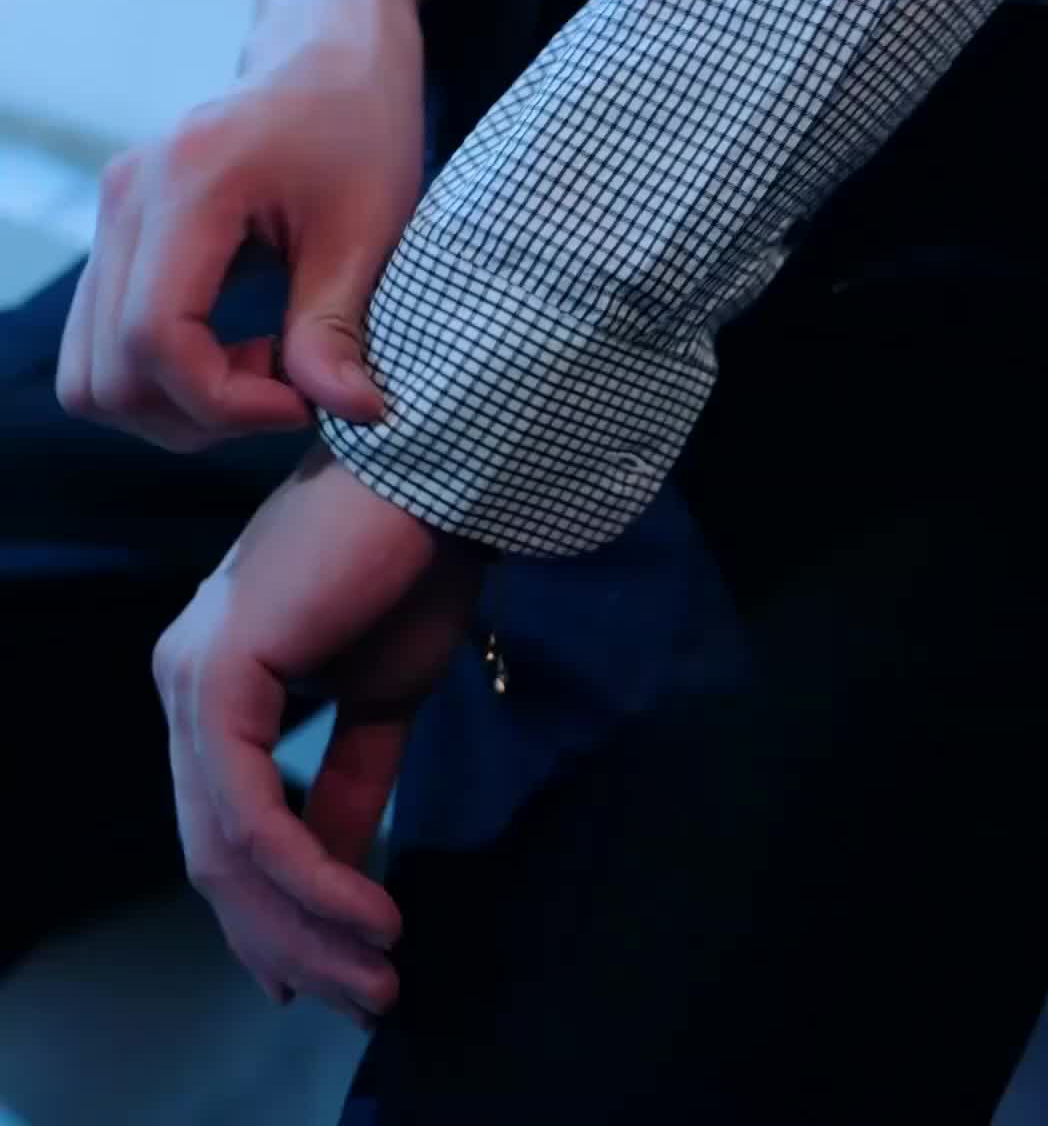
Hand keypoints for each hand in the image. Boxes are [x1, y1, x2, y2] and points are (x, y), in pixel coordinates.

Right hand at [56, 0, 424, 449]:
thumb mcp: (368, 228)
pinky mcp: (117, 238)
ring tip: (265, 370)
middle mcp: (126, 199)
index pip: (154, 338)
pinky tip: (240, 351)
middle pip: (110, 372)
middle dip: (201, 411)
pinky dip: (166, 378)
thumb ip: (337, 327)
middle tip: (290, 386)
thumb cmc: (361, 126)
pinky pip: (104, 345)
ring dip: (177, 404)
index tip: (304, 401)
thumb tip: (347, 415)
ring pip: (92, 374)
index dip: (224, 399)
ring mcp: (110, 218)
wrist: (328, 59)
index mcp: (186, 185)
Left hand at [153, 445, 484, 1021]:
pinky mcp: (220, 672)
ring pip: (225, 845)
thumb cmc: (411, 565)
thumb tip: (332, 873)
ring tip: (378, 968)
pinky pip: (249, 810)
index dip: (270, 914)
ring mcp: (193, 674)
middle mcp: (185, 679)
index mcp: (217, 682)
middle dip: (289, 938)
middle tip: (365, 994)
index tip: (329, 977)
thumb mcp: (381, 698)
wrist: (436, 478)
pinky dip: (307, 876)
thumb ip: (347, 781)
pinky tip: (364, 909)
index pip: (221, 823)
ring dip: (306, 924)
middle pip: (212, 849)